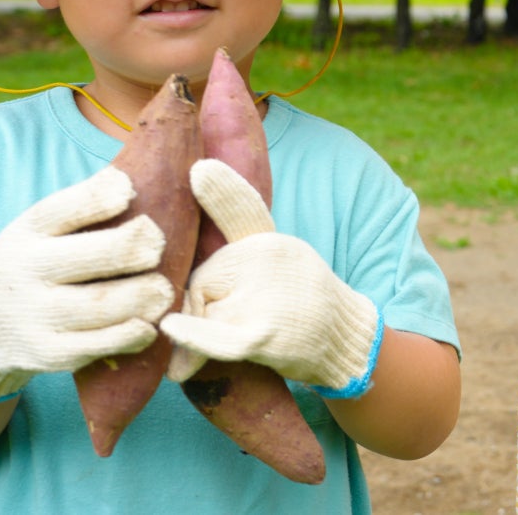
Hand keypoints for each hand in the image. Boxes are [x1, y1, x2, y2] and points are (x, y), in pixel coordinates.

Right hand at [0, 167, 171, 402]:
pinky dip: (127, 337)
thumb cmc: (34, 264)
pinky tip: (149, 327)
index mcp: (25, 231)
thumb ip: (82, 207)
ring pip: (99, 305)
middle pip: (90, 257)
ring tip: (164, 291)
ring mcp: (31, 315)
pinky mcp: (43, 353)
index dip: (102, 198)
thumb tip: (133, 175)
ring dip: (141, 297)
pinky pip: (92, 346)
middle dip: (133, 249)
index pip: (64, 209)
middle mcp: (23, 271)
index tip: (130, 191)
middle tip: (158, 246)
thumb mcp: (41, 230)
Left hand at [161, 160, 380, 396]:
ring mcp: (267, 294)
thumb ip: (237, 223)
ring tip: (233, 347)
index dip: (218, 194)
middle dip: (198, 307)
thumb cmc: (302, 300)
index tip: (200, 169)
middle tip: (226, 328)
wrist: (346, 342)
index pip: (231, 223)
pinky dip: (192, 338)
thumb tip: (197, 175)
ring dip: (197, 338)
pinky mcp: (264, 332)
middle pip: (199, 280)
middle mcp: (269, 258)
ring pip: (201, 312)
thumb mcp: (276, 252)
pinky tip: (171, 331)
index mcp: (269, 240)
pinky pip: (215, 336)